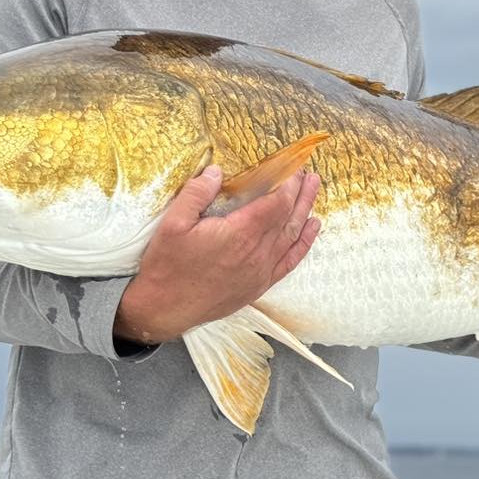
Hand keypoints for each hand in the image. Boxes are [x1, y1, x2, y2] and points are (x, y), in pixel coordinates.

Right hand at [114, 165, 320, 344]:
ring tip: (314, 190)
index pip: (276, 203)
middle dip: (300, 193)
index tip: (292, 169)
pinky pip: (290, 261)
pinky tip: (312, 228)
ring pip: (292, 236)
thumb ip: (196, 193)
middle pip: (288, 217)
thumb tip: (216, 171)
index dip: (287, 184)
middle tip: (308, 174)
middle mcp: (257, 253)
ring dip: (305, 211)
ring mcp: (261, 271)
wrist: (164, 309)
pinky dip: (304, 243)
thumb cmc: (167, 266)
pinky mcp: (259, 285)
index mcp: (239, 234)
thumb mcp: (173, 223)